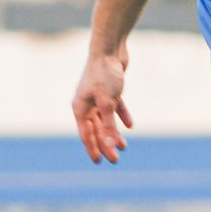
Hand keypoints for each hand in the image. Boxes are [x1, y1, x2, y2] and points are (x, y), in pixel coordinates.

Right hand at [72, 49, 132, 163]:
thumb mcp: (108, 103)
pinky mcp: (109, 90)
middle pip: (96, 129)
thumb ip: (109, 125)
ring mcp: (97, 97)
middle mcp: (86, 104)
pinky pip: (115, 108)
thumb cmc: (104, 75)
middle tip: (116, 159)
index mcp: (80, 108)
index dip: (93, 149)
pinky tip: (130, 125)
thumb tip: (111, 146)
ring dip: (114, 133)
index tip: (100, 162)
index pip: (86, 134)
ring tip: (125, 146)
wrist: (109, 49)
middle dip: (106, 144)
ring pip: (106, 120)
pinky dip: (121, 116)